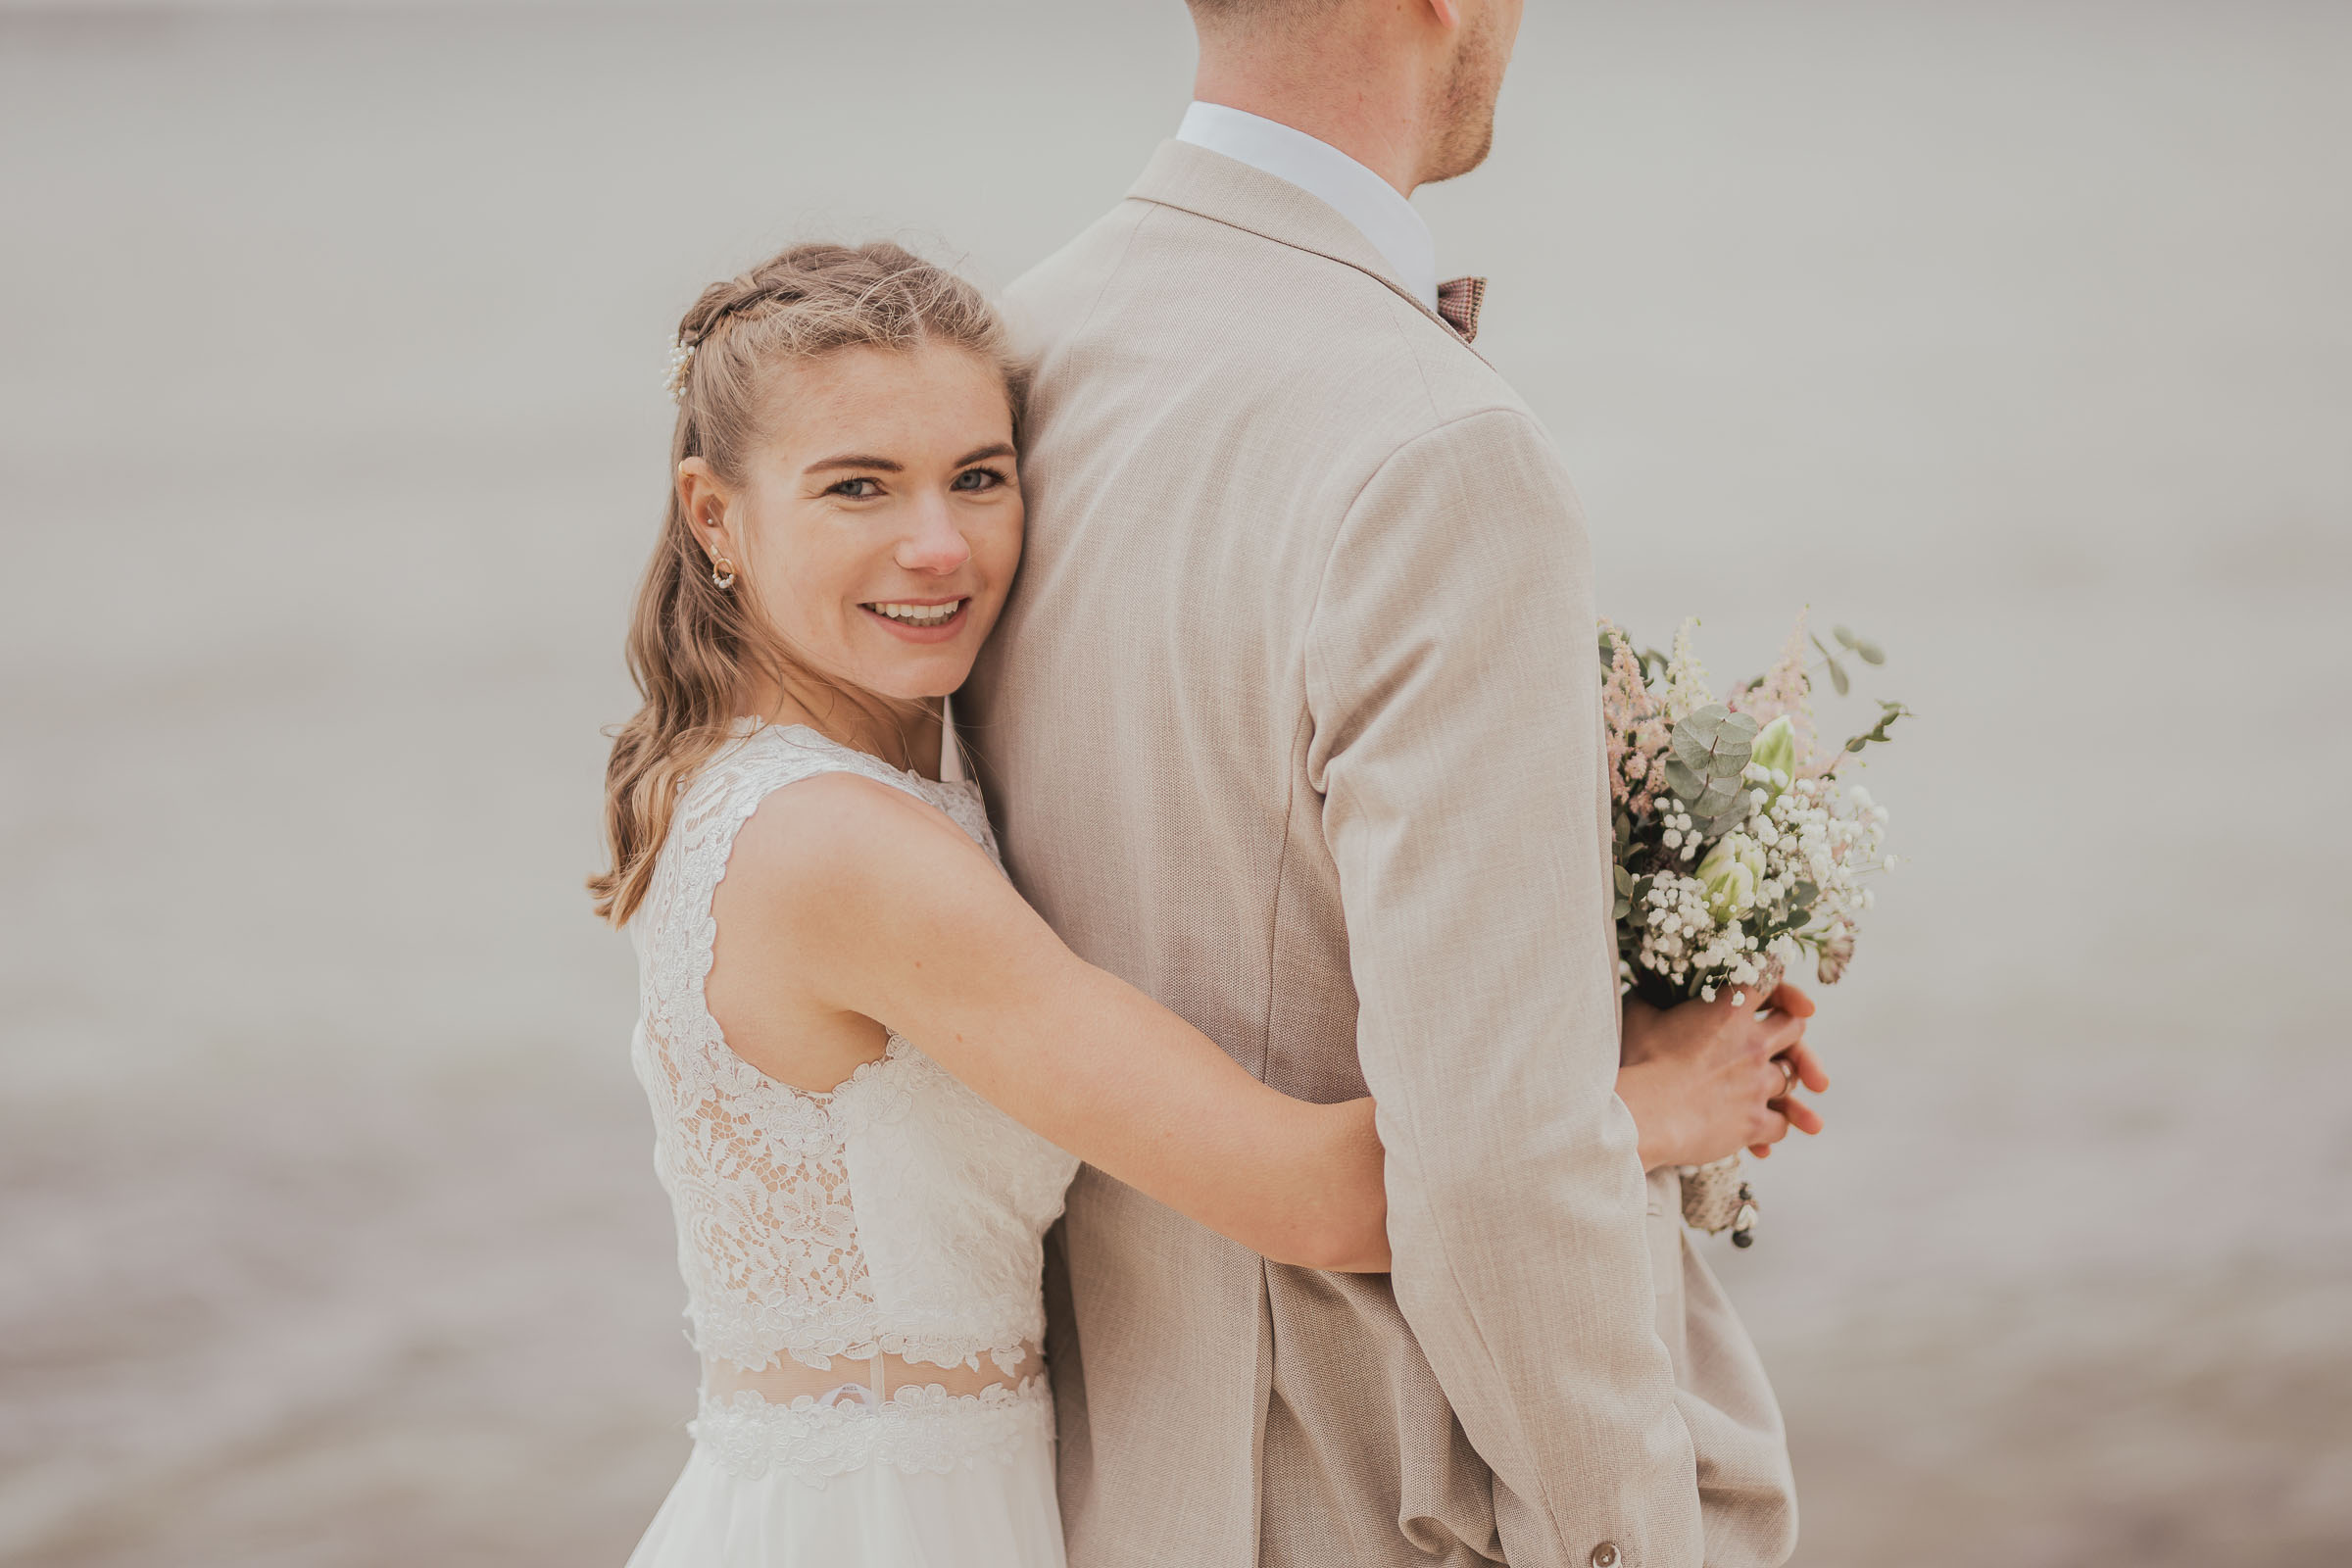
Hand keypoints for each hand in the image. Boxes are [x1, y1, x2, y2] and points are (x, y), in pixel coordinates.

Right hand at [1615, 979, 1828, 1170]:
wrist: (1641, 1115)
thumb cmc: (1637, 1064)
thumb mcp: (1639, 1016)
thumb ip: (1651, 996)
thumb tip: (1645, 988)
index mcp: (1728, 1011)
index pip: (1769, 979)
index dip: (1773, 980)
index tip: (1768, 989)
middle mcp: (1753, 1044)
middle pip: (1796, 1026)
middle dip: (1789, 1030)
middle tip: (1775, 1039)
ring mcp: (1758, 1084)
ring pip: (1792, 1077)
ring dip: (1778, 1081)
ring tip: (1759, 1089)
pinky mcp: (1756, 1122)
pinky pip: (1781, 1124)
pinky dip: (1771, 1126)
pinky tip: (1757, 1132)